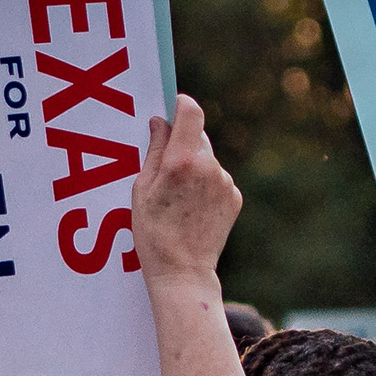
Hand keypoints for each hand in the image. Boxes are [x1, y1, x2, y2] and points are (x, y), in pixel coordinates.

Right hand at [129, 95, 239, 288]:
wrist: (183, 271)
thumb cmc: (153, 233)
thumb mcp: (141, 189)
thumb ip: (154, 150)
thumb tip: (159, 121)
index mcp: (182, 162)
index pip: (191, 112)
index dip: (181, 104)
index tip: (173, 105)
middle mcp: (209, 167)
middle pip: (198, 136)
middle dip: (182, 143)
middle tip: (165, 165)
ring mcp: (225, 183)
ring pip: (208, 159)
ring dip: (194, 166)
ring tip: (177, 196)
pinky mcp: (234, 197)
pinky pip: (217, 179)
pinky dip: (206, 184)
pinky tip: (192, 207)